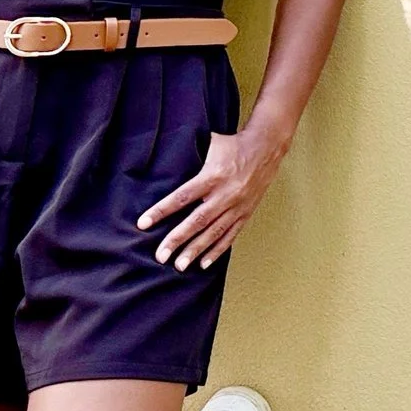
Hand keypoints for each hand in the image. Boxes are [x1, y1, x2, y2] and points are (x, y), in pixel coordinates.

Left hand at [136, 129, 281, 270]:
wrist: (267, 148)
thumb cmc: (233, 145)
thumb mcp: (209, 144)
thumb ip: (189, 154)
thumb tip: (162, 153)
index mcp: (212, 176)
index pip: (182, 197)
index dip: (161, 211)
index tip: (143, 224)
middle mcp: (225, 194)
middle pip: (197, 221)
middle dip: (177, 240)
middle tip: (160, 256)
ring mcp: (237, 206)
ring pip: (214, 233)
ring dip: (195, 250)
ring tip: (179, 266)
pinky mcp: (245, 213)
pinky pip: (230, 235)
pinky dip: (217, 251)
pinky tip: (203, 264)